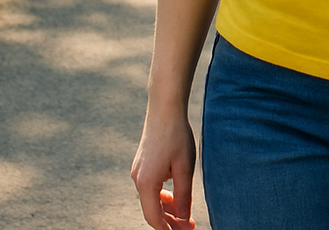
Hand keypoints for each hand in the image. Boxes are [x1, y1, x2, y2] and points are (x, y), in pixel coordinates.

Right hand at [130, 113, 197, 229]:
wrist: (164, 109)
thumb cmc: (176, 136)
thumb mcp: (184, 169)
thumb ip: (183, 196)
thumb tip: (183, 218)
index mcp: (146, 183)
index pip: (154, 218)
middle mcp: (138, 179)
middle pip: (152, 210)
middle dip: (170, 222)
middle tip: (190, 226)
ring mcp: (139, 171)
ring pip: (152, 199)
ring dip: (168, 209)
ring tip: (186, 215)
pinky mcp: (143, 164)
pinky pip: (152, 187)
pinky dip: (164, 196)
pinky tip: (177, 196)